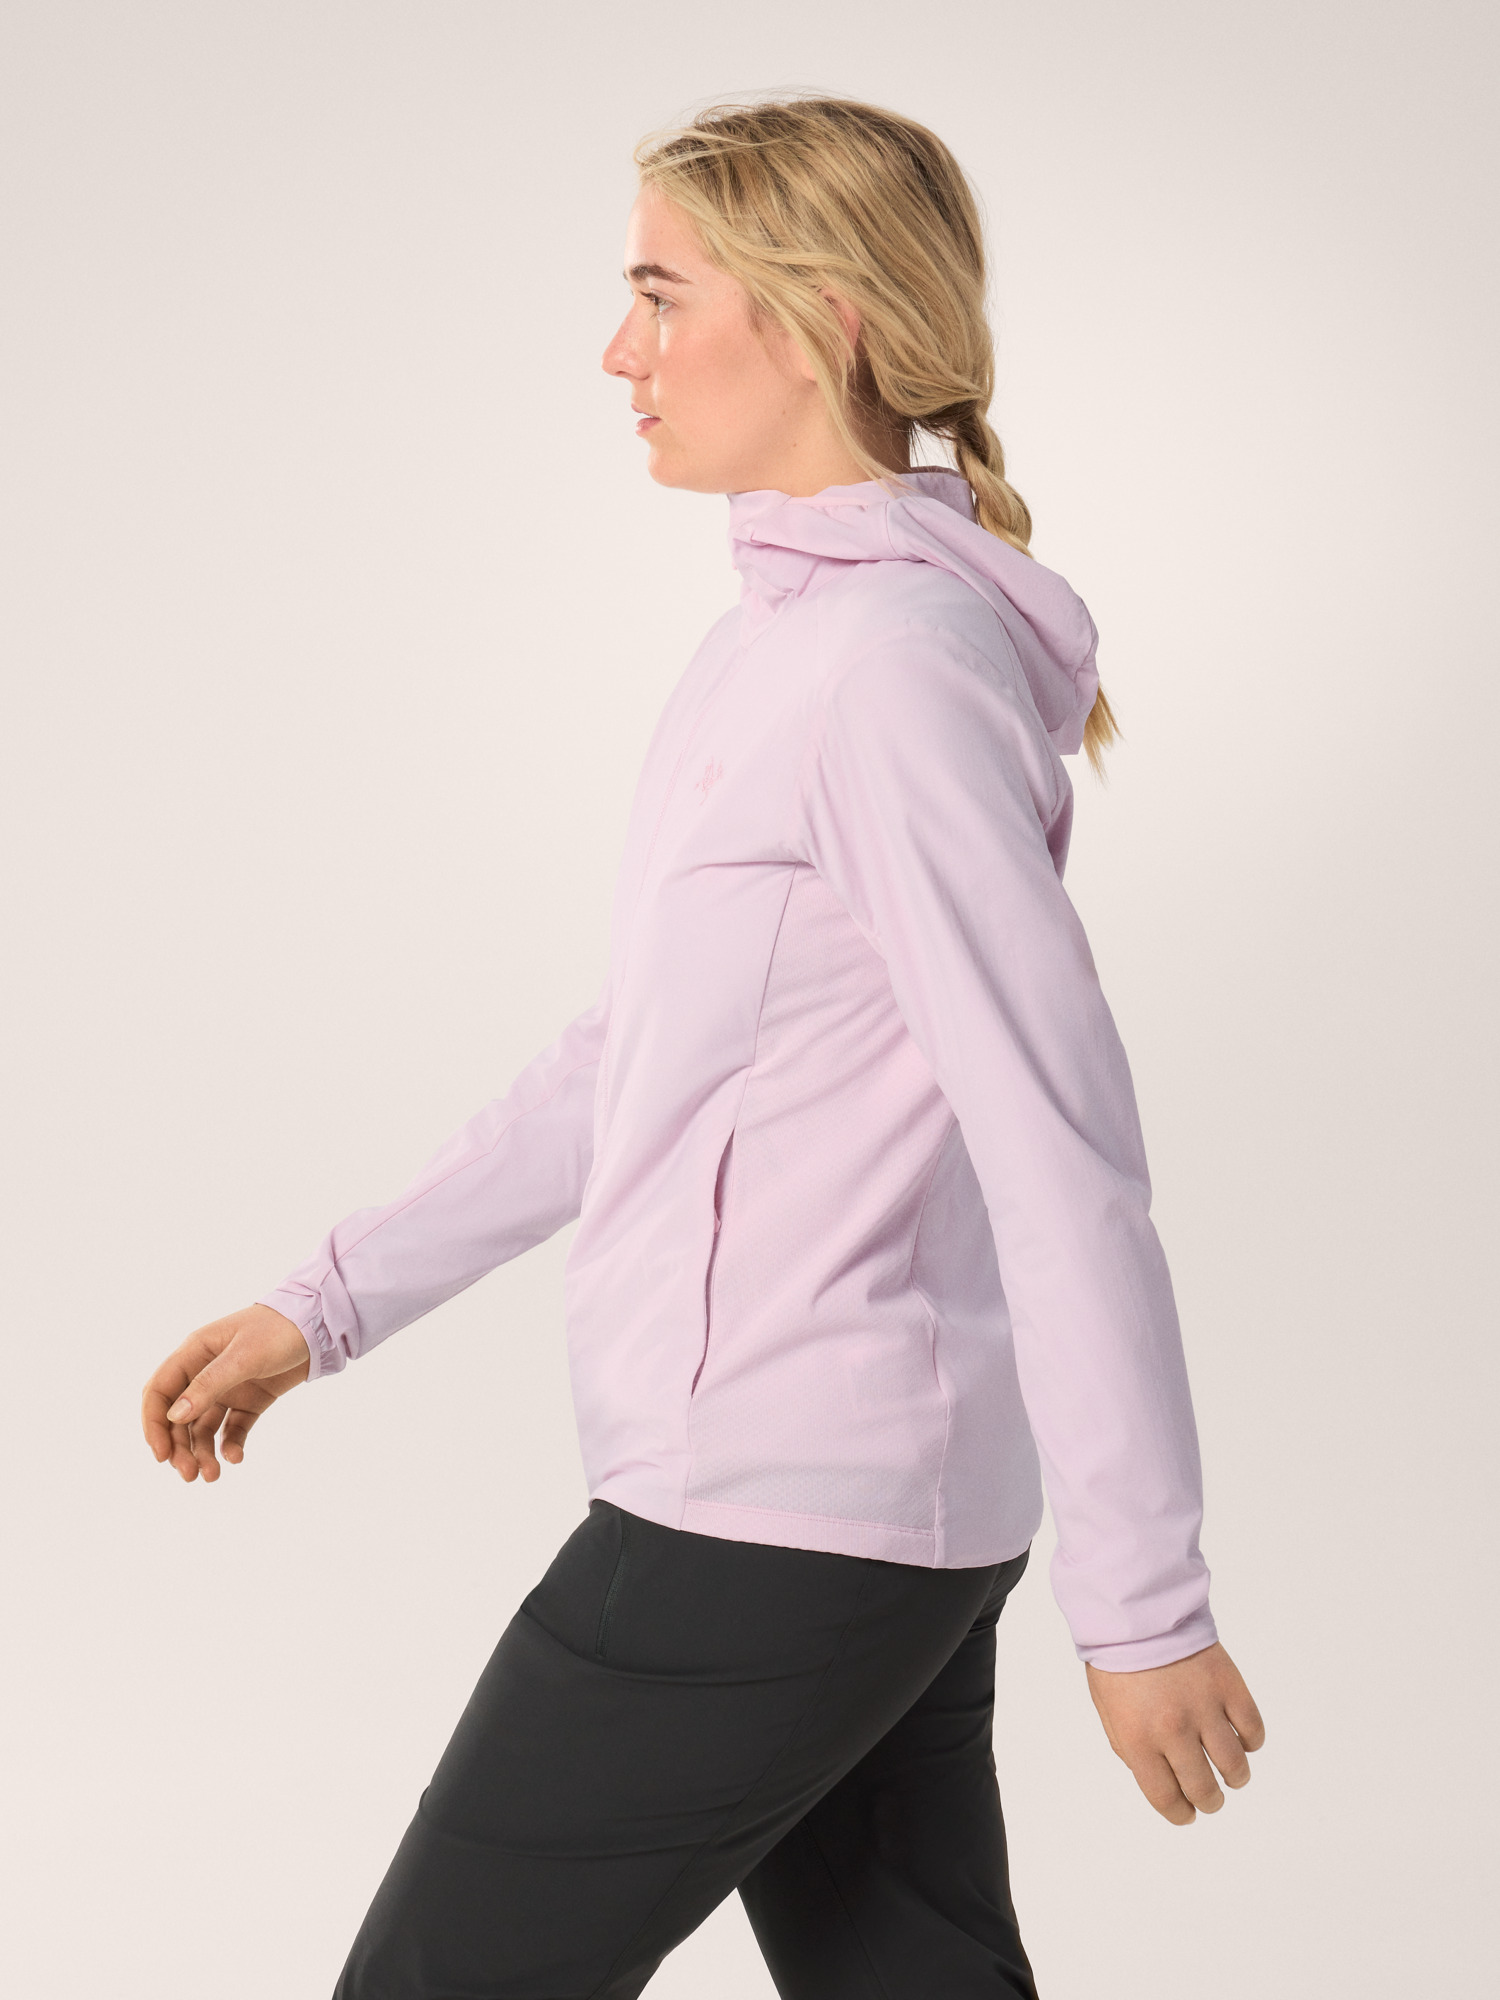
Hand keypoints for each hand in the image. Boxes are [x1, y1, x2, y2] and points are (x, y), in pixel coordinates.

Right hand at [141, 1303, 311, 1482]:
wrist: (320, 1324)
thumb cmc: (278, 1330)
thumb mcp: (243, 1356)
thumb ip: (209, 1384)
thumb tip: (174, 1417)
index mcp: (194, 1353)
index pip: (159, 1392)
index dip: (154, 1425)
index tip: (161, 1456)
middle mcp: (205, 1373)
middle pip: (179, 1417)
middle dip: (180, 1448)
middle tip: (190, 1475)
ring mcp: (228, 1388)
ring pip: (204, 1427)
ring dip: (203, 1452)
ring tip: (212, 1476)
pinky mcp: (250, 1399)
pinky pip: (233, 1428)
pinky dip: (230, 1445)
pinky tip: (236, 1457)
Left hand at [1086, 1641, 1264, 1824]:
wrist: (1138, 1611)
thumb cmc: (1117, 1661)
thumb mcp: (1109, 1711)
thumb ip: (1131, 1750)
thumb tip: (1160, 1778)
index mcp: (1139, 1738)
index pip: (1167, 1798)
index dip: (1180, 1813)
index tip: (1187, 1814)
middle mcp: (1174, 1729)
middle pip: (1204, 1789)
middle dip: (1209, 1801)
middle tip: (1210, 1798)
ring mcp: (1205, 1708)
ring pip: (1235, 1766)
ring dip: (1235, 1777)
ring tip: (1231, 1774)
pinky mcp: (1229, 1686)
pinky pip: (1252, 1729)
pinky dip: (1251, 1741)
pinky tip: (1241, 1739)